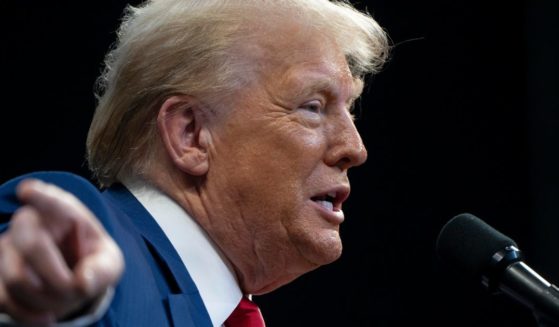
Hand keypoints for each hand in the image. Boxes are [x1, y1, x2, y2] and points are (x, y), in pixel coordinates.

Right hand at [0, 179, 123, 325]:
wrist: (74, 280)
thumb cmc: (92, 263)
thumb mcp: (109, 263)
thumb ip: (103, 270)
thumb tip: (83, 282)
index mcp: (64, 213)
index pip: (51, 199)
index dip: (39, 195)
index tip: (28, 191)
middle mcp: (31, 224)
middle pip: (30, 246)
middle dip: (56, 277)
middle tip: (75, 290)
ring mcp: (7, 249)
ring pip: (17, 278)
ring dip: (46, 299)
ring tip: (66, 301)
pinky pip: (2, 299)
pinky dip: (27, 314)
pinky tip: (46, 318)